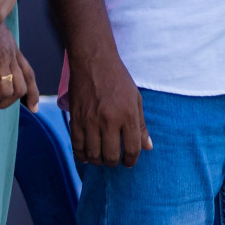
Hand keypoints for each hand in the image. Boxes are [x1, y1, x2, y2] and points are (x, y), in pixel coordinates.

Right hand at [65, 44, 152, 166]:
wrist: (94, 61)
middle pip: (111, 156)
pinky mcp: (76, 119)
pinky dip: (81, 156)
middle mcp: (109, 120)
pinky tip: (86, 155)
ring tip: (101, 157)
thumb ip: (141, 125)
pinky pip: (77, 146)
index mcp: (128, 115)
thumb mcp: (136, 99)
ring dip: (98, 161)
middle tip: (114, 159)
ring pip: (93, 155)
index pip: (132, 149)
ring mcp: (90, 120)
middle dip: (114, 163)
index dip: (131, 160)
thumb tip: (148, 147)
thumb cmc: (118, 79)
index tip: (128, 161)